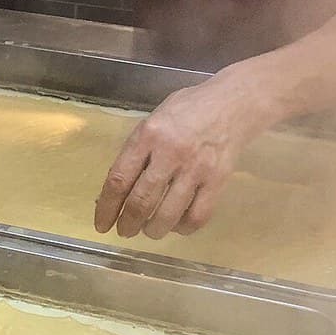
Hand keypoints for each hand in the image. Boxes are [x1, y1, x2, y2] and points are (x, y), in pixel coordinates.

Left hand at [94, 72, 279, 238]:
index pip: (119, 179)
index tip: (101, 224)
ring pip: (167, 214)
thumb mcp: (154, 119)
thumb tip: (118, 188)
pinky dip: (183, 228)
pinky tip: (177, 226)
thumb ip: (137, 150)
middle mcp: (170, 152)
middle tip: (124, 231)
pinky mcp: (217, 181)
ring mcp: (196, 168)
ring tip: (149, 231)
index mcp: (148, 135)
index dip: (106, 207)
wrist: (233, 103)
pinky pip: (197, 216)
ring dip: (153, 230)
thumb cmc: (188, 109)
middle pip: (141, 201)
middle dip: (127, 224)